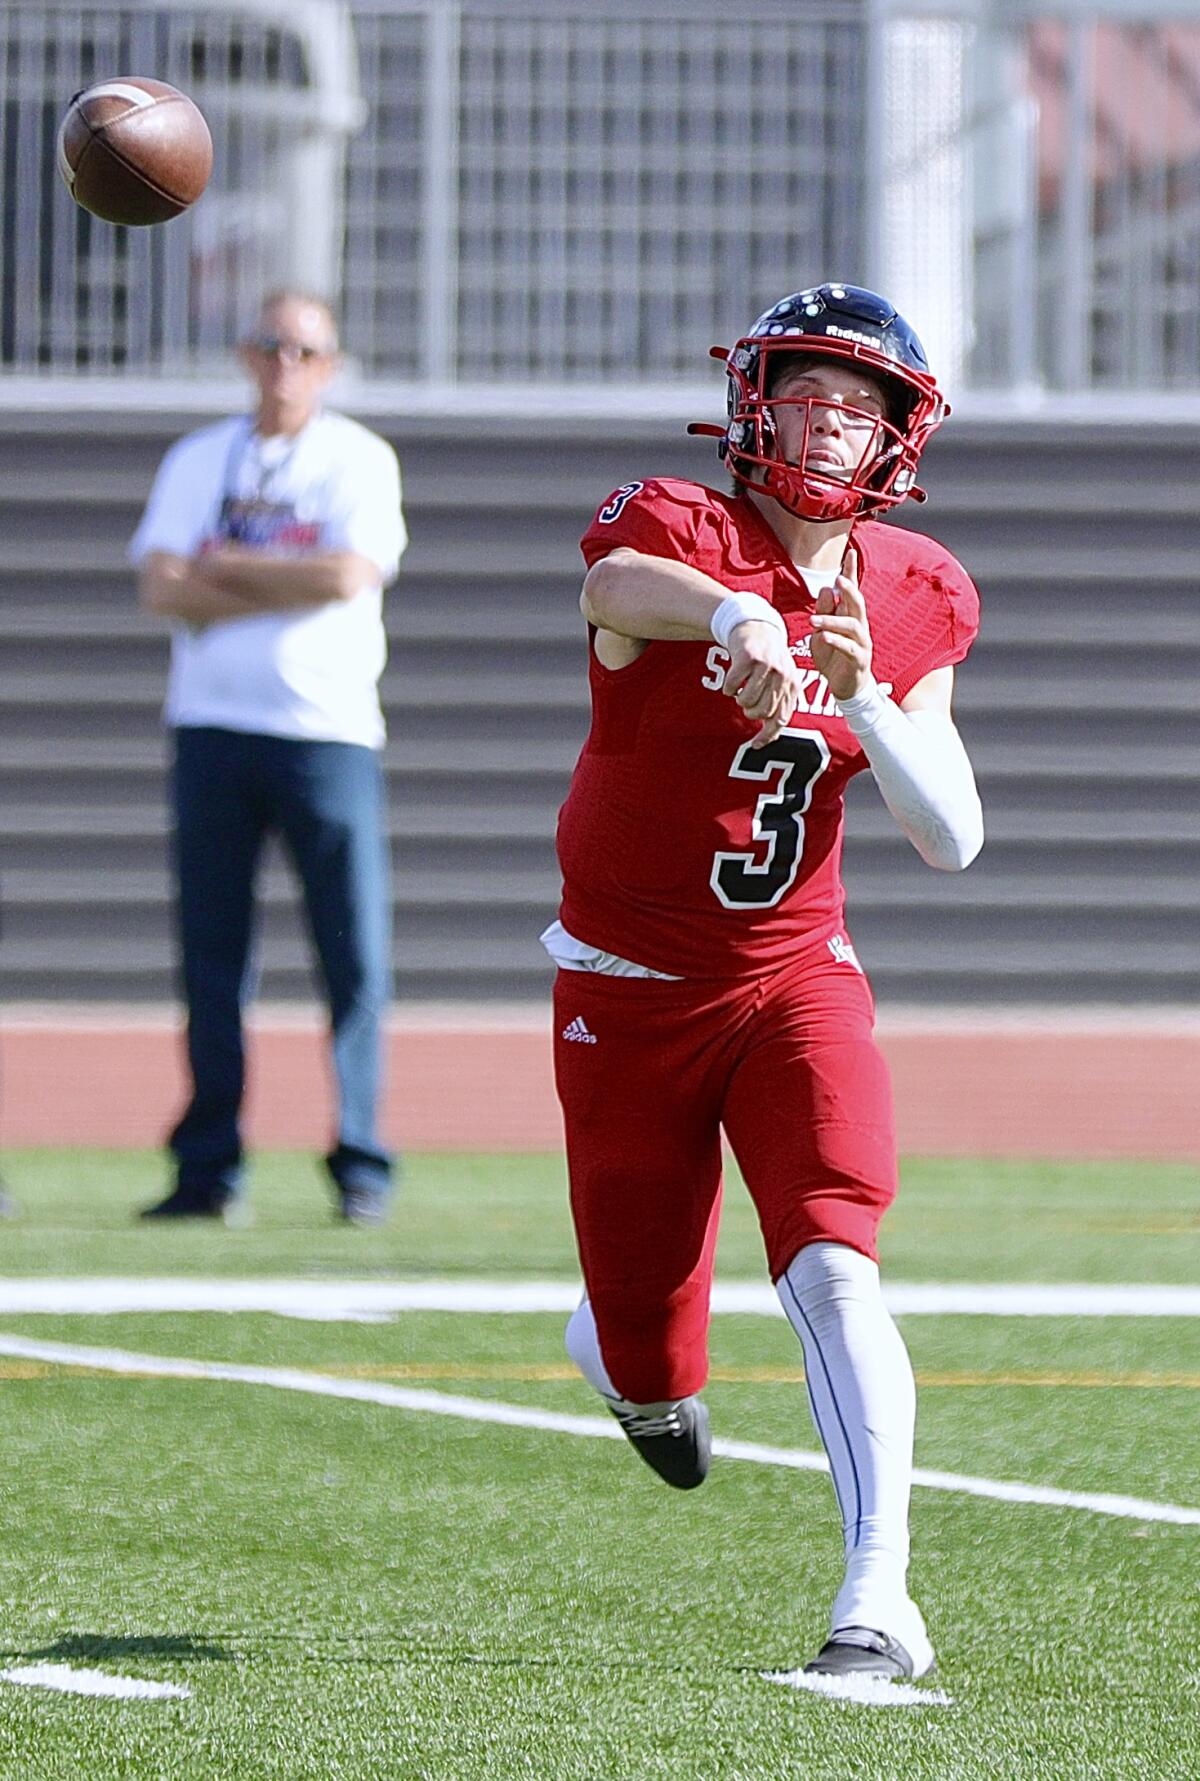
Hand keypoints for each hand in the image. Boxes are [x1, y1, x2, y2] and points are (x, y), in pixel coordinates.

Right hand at [721, 618, 802, 746]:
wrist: (757, 625)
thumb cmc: (767, 658)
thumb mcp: (780, 679)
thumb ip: (777, 704)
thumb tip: (769, 737)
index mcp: (792, 684)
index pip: (781, 718)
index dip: (767, 735)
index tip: (754, 746)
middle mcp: (783, 675)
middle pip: (762, 712)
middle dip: (750, 712)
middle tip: (745, 703)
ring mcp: (766, 666)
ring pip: (747, 701)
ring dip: (739, 700)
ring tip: (740, 690)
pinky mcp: (748, 658)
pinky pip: (732, 686)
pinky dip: (728, 688)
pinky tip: (731, 682)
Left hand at [810, 549, 871, 701]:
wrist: (845, 686)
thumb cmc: (833, 656)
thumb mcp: (822, 632)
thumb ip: (824, 612)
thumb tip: (825, 589)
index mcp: (850, 616)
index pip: (851, 590)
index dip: (851, 572)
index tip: (850, 552)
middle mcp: (859, 625)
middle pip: (857, 603)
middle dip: (849, 590)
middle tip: (838, 580)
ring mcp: (861, 642)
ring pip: (853, 625)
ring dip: (833, 620)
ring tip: (813, 620)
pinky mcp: (859, 659)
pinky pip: (849, 647)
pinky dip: (836, 640)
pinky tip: (825, 637)